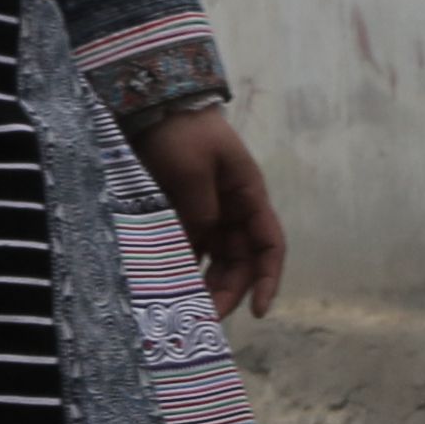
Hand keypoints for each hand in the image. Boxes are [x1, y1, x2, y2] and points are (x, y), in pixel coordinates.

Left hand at [132, 105, 287, 321]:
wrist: (154, 105)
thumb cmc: (182, 133)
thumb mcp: (192, 170)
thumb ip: (200, 212)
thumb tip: (199, 250)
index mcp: (249, 195)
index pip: (270, 245)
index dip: (269, 279)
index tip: (259, 311)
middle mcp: (234, 209)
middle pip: (241, 261)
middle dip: (228, 291)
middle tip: (204, 318)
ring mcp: (209, 211)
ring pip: (216, 259)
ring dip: (206, 284)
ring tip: (186, 308)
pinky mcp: (184, 211)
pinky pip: (190, 247)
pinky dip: (184, 267)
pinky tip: (169, 284)